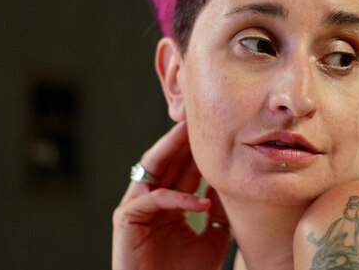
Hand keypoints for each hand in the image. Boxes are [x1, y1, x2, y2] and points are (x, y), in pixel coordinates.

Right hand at [112, 122, 230, 269]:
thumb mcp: (213, 238)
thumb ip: (219, 212)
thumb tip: (232, 185)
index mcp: (168, 203)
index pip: (182, 168)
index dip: (197, 150)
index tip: (216, 131)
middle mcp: (150, 200)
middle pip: (167, 160)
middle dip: (184, 140)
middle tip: (201, 119)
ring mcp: (136, 208)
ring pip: (154, 168)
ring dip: (172, 150)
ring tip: (191, 134)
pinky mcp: (126, 220)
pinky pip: (153, 199)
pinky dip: (177, 198)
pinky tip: (200, 201)